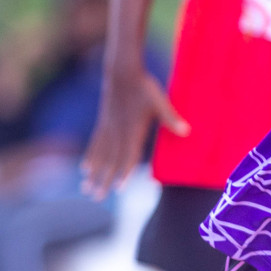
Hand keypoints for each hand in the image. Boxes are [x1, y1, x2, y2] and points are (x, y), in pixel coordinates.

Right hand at [81, 69, 188, 196]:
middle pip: (109, 161)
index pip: (128, 156)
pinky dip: (90, 158)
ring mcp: (108, 129)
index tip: (118, 189)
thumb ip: (171, 117)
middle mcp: (117, 132)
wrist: (121, 72)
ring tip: (86, 188)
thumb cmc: (144, 86)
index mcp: (132, 129)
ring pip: (99, 156)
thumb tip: (186, 131)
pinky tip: (84, 168)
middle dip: (102, 180)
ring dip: (93, 174)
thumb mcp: (160, 101)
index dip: (124, 172)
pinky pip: (95, 145)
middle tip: (95, 198)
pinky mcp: (103, 124)